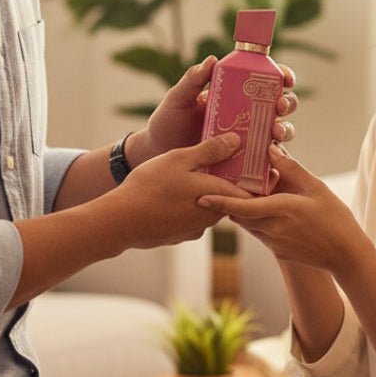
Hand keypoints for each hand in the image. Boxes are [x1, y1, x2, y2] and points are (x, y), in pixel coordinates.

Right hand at [119, 132, 251, 248]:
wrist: (120, 221)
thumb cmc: (151, 186)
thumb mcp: (180, 158)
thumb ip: (210, 150)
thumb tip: (236, 141)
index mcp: (218, 196)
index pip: (250, 192)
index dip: (255, 178)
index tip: (254, 163)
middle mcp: (211, 217)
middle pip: (228, 197)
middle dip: (226, 181)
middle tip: (219, 160)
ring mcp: (194, 228)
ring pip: (208, 207)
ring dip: (205, 192)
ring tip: (192, 174)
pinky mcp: (179, 234)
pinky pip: (191, 217)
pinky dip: (188, 205)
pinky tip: (173, 193)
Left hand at [130, 57, 298, 163]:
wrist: (160, 153)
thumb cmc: (170, 120)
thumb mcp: (179, 98)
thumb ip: (193, 79)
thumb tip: (211, 59)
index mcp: (237, 92)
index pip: (268, 79)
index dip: (283, 75)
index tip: (285, 78)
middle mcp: (249, 114)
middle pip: (281, 104)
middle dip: (287, 103)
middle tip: (280, 106)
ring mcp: (249, 139)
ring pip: (279, 133)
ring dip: (285, 131)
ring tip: (275, 133)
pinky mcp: (246, 163)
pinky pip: (266, 164)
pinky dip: (274, 165)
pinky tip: (272, 166)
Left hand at [198, 144, 366, 275]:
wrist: (346, 256)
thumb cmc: (335, 218)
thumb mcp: (316, 188)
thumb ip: (292, 169)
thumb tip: (271, 149)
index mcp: (280, 211)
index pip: (240, 207)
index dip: (219, 201)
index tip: (201, 195)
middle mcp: (272, 229)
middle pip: (238, 215)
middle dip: (227, 202)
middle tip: (216, 185)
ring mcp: (273, 243)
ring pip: (247, 224)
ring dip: (241, 211)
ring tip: (236, 194)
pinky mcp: (278, 251)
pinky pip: (258, 232)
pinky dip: (254, 220)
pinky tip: (262, 208)